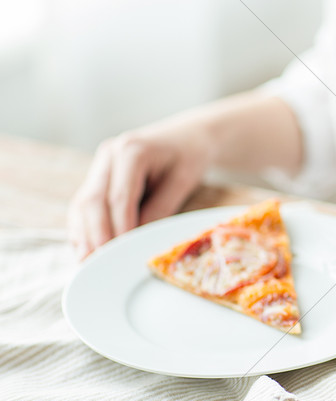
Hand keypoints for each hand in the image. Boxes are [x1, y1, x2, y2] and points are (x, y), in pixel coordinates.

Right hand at [68, 119, 211, 258]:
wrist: (188, 136)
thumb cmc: (189, 157)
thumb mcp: (182, 182)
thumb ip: (160, 209)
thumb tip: (137, 241)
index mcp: (131, 151)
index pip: (119, 198)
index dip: (118, 229)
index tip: (120, 255)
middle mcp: (109, 155)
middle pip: (93, 201)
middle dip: (95, 235)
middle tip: (99, 264)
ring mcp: (100, 164)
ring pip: (82, 204)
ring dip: (83, 235)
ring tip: (86, 263)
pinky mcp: (98, 176)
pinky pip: (84, 204)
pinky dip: (82, 227)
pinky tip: (84, 248)